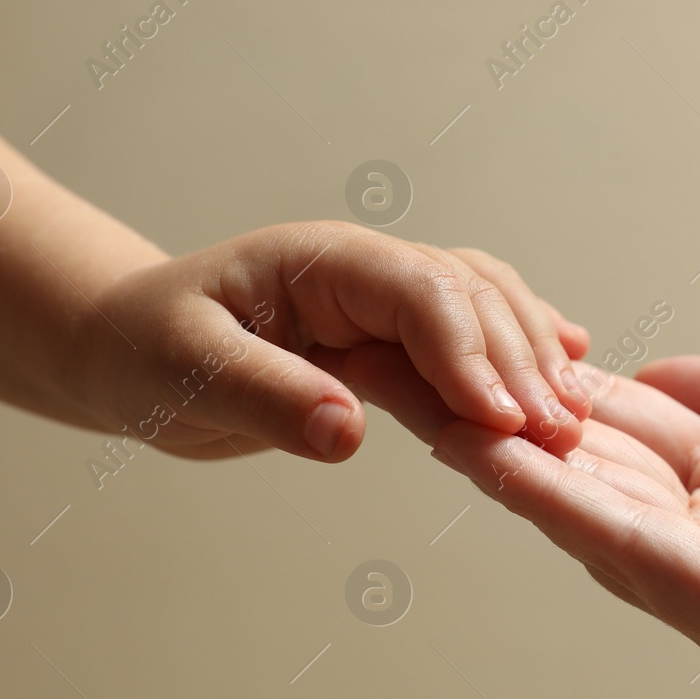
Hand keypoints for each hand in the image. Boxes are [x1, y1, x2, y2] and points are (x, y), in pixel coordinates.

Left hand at [71, 223, 590, 461]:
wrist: (129, 347)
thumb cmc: (144, 350)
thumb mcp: (185, 375)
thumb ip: (264, 398)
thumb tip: (346, 433)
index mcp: (322, 261)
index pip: (421, 292)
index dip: (469, 353)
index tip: (501, 420)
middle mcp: (367, 269)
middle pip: (471, 298)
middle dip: (519, 364)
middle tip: (558, 437)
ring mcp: (384, 298)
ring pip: (486, 309)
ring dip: (531, 360)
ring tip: (571, 421)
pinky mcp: (390, 333)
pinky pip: (471, 329)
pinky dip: (520, 349)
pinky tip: (568, 366)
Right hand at [355, 351, 699, 698]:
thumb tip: (662, 372)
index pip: (656, 450)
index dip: (578, 402)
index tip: (503, 356)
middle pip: (617, 493)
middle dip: (524, 438)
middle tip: (429, 380)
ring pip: (615, 529)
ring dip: (524, 473)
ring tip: (436, 412)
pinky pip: (658, 561)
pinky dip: (577, 510)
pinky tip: (511, 462)